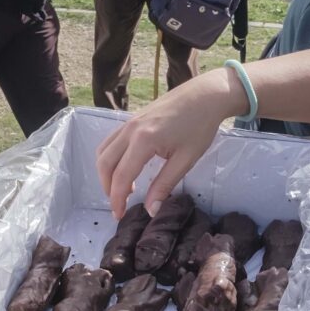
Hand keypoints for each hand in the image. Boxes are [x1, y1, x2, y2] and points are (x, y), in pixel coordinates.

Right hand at [97, 70, 242, 216]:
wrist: (205, 95)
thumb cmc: (200, 126)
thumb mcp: (185, 160)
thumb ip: (165, 185)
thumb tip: (151, 210)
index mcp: (143, 140)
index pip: (122, 176)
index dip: (117, 199)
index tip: (119, 216)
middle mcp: (130, 130)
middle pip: (105, 164)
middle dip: (108, 188)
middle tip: (118, 205)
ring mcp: (128, 122)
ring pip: (103, 151)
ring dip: (106, 173)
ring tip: (121, 189)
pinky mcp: (131, 119)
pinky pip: (110, 141)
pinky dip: (110, 158)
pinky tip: (126, 168)